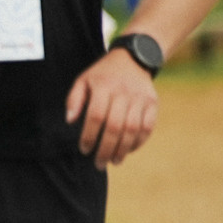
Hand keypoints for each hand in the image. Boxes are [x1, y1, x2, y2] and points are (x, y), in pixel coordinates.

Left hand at [66, 49, 157, 167]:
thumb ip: (74, 99)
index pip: (96, 116)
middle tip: (99, 164)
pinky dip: (139, 142)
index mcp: (104, 86)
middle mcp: (123, 93)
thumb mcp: (83, 80)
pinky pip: (148, 127)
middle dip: (106, 149)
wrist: (133, 59)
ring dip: (123, 150)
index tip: (84, 149)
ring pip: (133, 130)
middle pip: (115, 127)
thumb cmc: (102, 75)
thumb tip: (70, 121)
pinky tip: (129, 150)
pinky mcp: (153, 103)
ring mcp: (140, 98)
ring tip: (114, 161)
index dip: (89, 136)